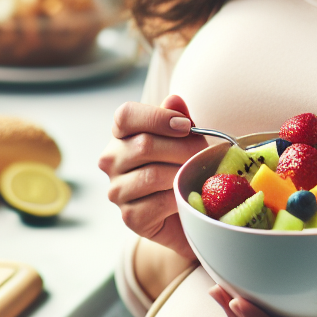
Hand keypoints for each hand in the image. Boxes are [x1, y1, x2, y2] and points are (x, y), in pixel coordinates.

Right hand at [98, 95, 206, 259]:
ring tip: (199, 174)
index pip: (126, 115)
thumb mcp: (184, 138)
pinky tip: (189, 195)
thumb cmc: (182, 167)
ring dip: (182, 173)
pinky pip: (158, 202)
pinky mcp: (130, 216)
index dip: (158, 117)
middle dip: (182, 148)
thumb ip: (178, 118)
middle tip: (205, 153)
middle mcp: (111, 160)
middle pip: (144, 145)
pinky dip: (179, 197)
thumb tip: (174, 99)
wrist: (188, 213)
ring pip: (152, 175)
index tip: (186, 126)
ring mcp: (117, 190)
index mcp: (120, 134)